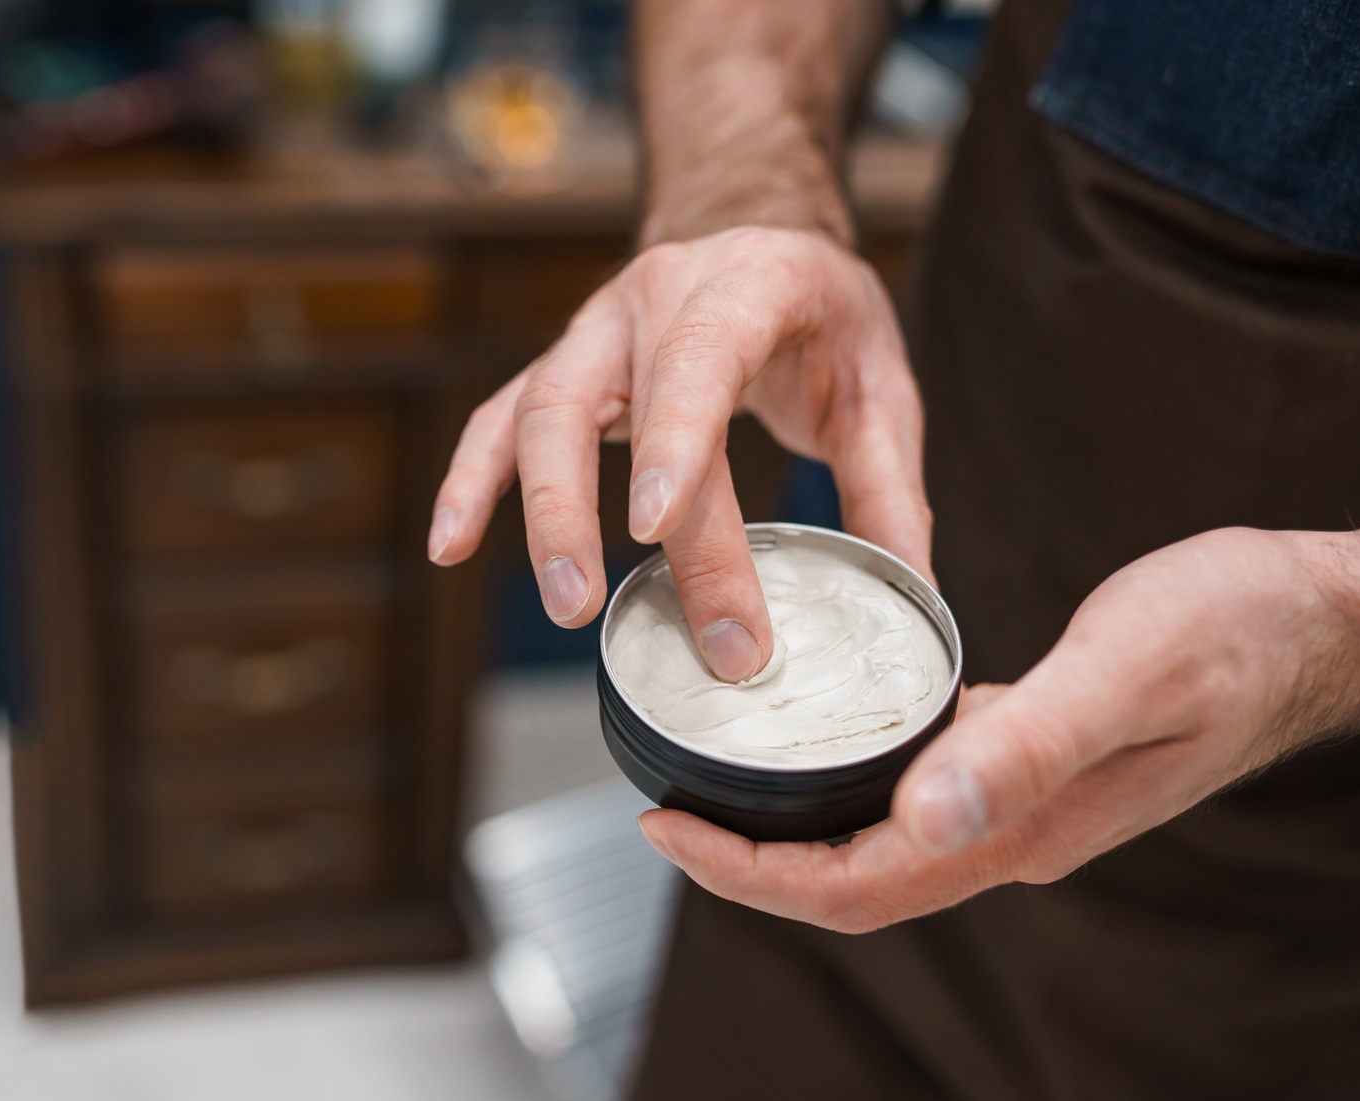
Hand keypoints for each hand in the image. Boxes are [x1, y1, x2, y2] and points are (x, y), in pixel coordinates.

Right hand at [426, 225, 926, 682]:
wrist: (760, 231)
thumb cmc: (821, 314)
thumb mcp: (880, 385)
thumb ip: (888, 488)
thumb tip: (908, 596)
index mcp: (746, 285)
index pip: (698, 359)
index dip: (671, 443)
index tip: (655, 529)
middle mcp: (653, 299)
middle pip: (591, 404)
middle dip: (586, 513)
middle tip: (603, 610)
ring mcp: (594, 333)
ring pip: (535, 414)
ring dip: (537, 514)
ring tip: (565, 604)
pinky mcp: (562, 370)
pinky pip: (498, 422)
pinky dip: (471, 485)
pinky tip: (452, 546)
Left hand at [638, 524, 1359, 931]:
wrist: (1318, 622)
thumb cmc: (1237, 632)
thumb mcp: (1126, 670)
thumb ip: (1026, 744)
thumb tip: (918, 816)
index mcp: (1021, 830)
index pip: (854, 889)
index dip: (749, 875)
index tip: (664, 830)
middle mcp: (1011, 832)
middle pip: (850, 886)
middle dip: (748, 867)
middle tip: (659, 813)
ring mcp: (1021, 802)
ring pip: (876, 845)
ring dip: (787, 832)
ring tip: (703, 784)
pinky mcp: (1027, 759)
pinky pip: (911, 794)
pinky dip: (842, 781)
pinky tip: (809, 736)